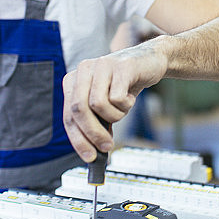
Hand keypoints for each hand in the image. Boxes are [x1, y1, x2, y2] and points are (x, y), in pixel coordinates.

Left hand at [62, 43, 166, 161]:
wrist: (150, 62)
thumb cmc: (125, 84)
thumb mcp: (105, 104)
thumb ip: (95, 122)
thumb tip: (92, 151)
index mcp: (74, 80)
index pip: (68, 115)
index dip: (77, 139)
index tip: (89, 157)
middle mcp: (84, 70)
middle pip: (79, 110)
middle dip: (93, 133)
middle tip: (106, 146)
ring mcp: (101, 65)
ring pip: (98, 104)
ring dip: (114, 116)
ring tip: (123, 110)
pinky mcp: (120, 66)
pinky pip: (117, 97)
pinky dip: (126, 105)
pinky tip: (130, 98)